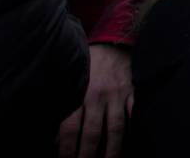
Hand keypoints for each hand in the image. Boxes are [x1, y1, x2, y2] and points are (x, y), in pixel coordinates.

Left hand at [59, 43, 131, 157]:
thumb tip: (55, 139)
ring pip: (115, 128)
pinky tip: (133, 142)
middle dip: (87, 154)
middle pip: (92, 133)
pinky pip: (135, 113)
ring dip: (112, 149)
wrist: (113, 42)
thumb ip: (64, 108)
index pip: (69, 129)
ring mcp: (117, 95)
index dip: (67, 149)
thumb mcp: (71, 83)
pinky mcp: (133, 92)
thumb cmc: (88, 66)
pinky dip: (134, 128)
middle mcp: (97, 96)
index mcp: (78, 95)